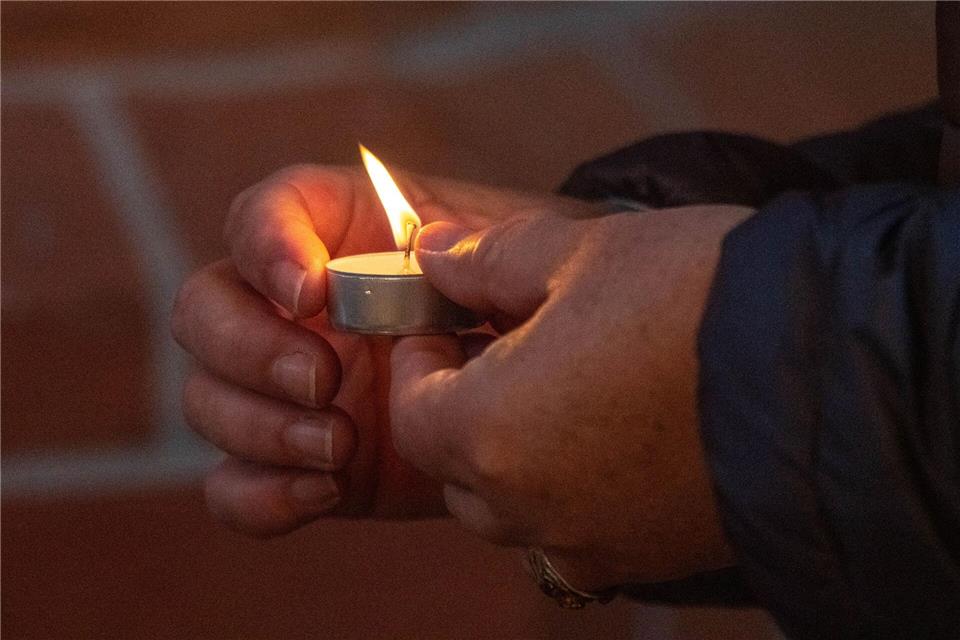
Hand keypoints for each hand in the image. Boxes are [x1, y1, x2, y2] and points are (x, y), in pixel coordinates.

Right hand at [171, 163, 601, 535]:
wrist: (531, 379)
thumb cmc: (509, 298)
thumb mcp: (504, 258)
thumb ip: (472, 248)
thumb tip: (432, 259)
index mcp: (330, 235)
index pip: (258, 217)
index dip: (266, 248)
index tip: (313, 291)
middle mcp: (286, 308)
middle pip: (202, 310)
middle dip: (251, 350)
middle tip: (324, 380)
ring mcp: (281, 389)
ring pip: (204, 399)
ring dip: (261, 427)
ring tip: (341, 444)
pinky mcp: (294, 461)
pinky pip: (233, 485)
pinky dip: (261, 496)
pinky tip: (326, 489)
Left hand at [390, 205, 752, 587]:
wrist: (835, 370)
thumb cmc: (697, 298)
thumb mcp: (581, 252)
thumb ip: (486, 257)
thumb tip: (435, 252)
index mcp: (491, 433)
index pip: (411, 413)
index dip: (417, 359)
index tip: (441, 318)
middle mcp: (529, 508)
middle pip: (455, 465)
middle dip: (461, 404)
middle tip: (495, 341)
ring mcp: (591, 541)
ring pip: (513, 503)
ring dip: (513, 447)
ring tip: (557, 378)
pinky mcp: (649, 555)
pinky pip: (576, 526)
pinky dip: (569, 482)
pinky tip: (610, 426)